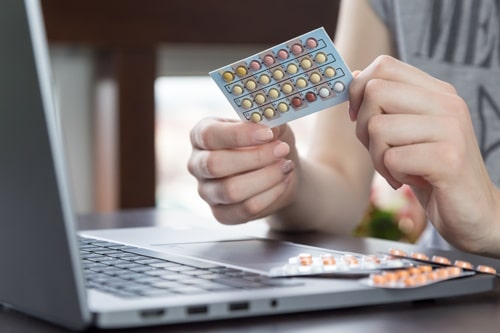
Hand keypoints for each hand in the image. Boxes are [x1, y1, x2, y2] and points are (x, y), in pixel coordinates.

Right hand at [188, 117, 297, 223]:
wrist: (280, 170)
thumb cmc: (269, 142)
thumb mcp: (272, 126)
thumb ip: (270, 123)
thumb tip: (272, 128)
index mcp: (202, 135)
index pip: (208, 135)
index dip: (238, 134)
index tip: (267, 133)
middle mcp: (198, 164)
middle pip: (215, 165)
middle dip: (254, 158)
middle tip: (282, 150)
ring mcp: (207, 192)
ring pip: (230, 191)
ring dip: (265, 178)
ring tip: (285, 166)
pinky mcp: (221, 214)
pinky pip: (245, 209)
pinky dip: (270, 195)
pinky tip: (283, 182)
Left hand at [349, 55, 499, 253]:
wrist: (474, 210)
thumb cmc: (432, 171)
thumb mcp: (408, 132)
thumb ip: (387, 104)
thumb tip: (354, 75)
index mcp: (436, 92)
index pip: (384, 66)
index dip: (358, 91)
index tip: (359, 117)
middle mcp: (447, 103)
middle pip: (374, 92)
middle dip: (362, 127)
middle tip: (380, 151)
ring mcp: (451, 129)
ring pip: (378, 127)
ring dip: (377, 157)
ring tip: (398, 169)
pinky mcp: (449, 159)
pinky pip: (392, 158)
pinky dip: (391, 174)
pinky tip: (410, 181)